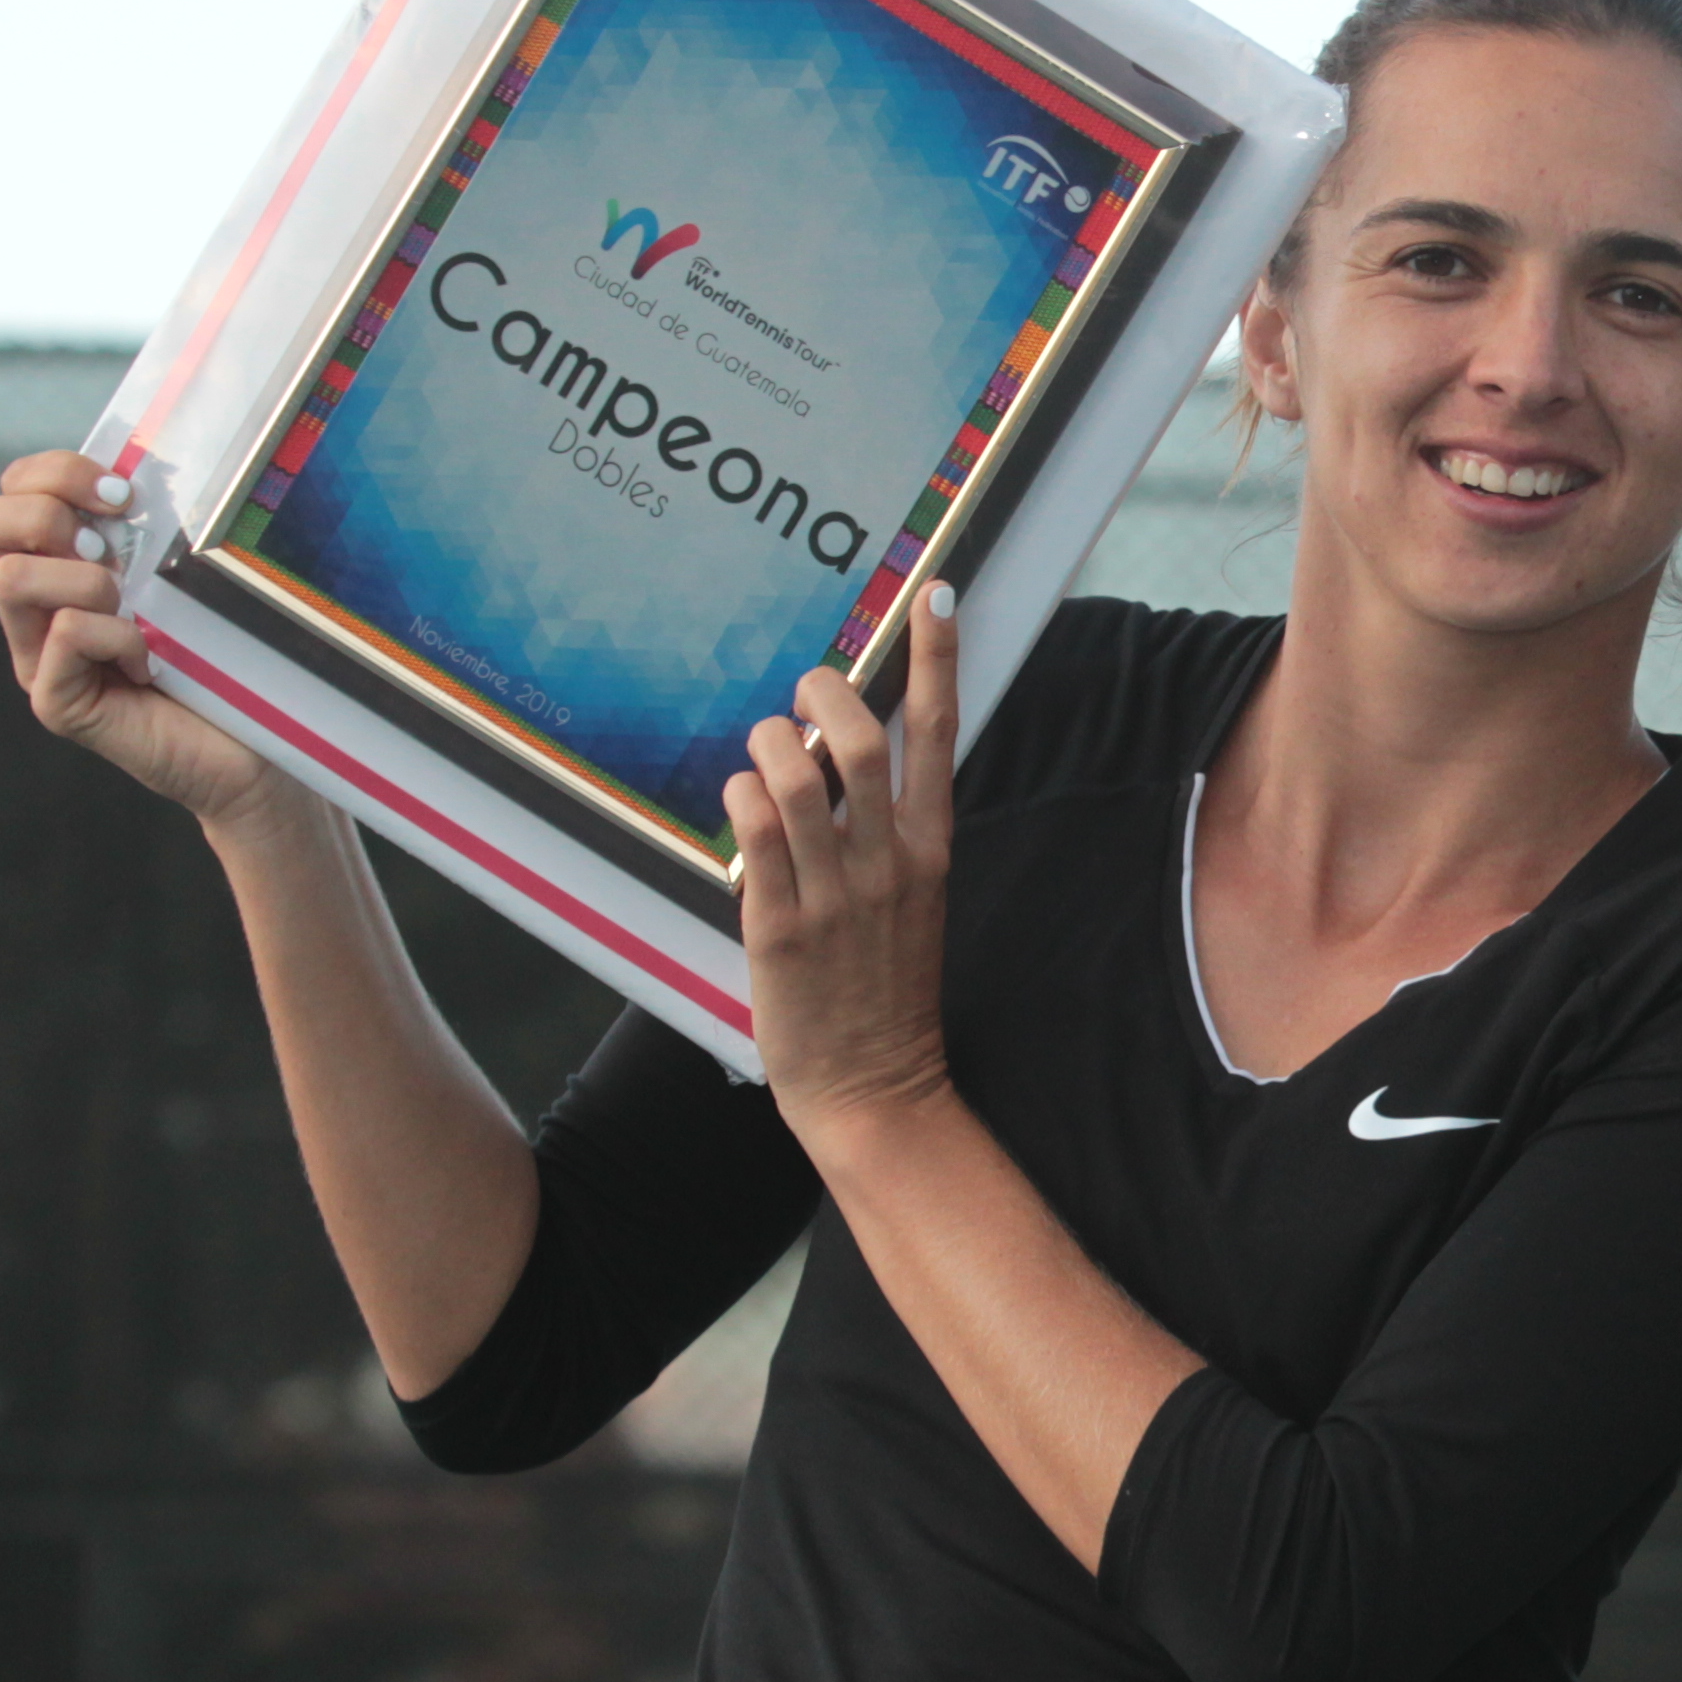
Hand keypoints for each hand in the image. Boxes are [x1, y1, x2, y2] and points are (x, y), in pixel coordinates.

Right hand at [0, 449, 283, 823]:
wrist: (257, 747)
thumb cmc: (229, 654)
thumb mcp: (186, 571)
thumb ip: (150, 525)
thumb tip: (135, 472)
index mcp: (56, 565)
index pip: (11, 489)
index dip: (55, 471)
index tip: (125, 492)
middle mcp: (33, 610)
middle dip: (48, 511)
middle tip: (112, 544)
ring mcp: (38, 659)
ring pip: (12, 577)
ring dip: (86, 577)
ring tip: (135, 610)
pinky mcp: (57, 704)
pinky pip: (66, 634)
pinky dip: (118, 636)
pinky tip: (152, 663)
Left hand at [729, 583, 964, 1144]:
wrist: (874, 1085)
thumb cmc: (884, 987)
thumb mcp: (912, 900)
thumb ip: (887, 829)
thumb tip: (841, 750)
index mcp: (931, 850)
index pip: (939, 733)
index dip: (938, 657)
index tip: (936, 596)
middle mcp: (889, 862)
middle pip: (863, 740)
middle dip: (825, 690)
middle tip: (804, 688)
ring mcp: (834, 893)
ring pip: (798, 778)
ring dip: (771, 741)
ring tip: (764, 749)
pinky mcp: (778, 926)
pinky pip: (753, 833)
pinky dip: (741, 797)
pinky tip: (741, 801)